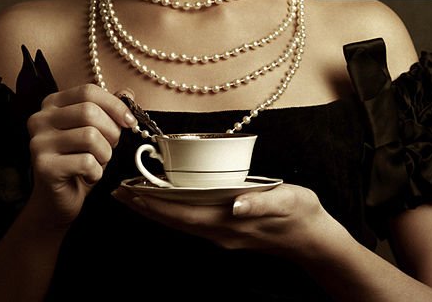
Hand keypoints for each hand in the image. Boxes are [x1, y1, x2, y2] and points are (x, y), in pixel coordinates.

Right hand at [24, 83, 136, 229]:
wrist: (55, 202)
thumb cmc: (77, 163)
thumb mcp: (94, 131)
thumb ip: (107, 110)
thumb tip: (127, 92)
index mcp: (52, 104)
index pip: (88, 91)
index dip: (114, 105)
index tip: (129, 122)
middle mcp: (40, 119)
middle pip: (89, 112)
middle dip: (111, 132)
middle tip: (111, 147)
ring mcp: (39, 142)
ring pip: (90, 136)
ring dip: (104, 154)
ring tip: (98, 163)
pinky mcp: (44, 166)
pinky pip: (86, 162)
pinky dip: (96, 172)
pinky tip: (88, 177)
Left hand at [112, 183, 337, 257]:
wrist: (313, 239)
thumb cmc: (300, 215)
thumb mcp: (285, 202)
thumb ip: (259, 202)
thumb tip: (235, 204)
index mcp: (229, 222)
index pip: (183, 213)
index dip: (156, 203)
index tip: (132, 192)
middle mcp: (219, 231)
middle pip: (174, 220)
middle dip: (145, 206)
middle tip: (118, 193)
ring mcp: (222, 233)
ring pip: (179, 222)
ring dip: (155, 209)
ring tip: (132, 196)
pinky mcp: (227, 230)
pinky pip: (191, 221)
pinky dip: (172, 211)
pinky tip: (165, 203)